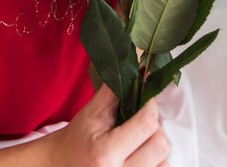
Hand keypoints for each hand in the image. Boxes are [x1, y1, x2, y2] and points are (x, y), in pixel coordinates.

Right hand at [46, 83, 169, 166]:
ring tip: (140, 140)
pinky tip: (141, 154)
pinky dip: (156, 162)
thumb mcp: (91, 112)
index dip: (151, 106)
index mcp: (106, 152)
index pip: (146, 125)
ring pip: (165, 163)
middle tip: (142, 122)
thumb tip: (136, 69)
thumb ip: (114, 92)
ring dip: (156, 147)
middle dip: (155, 128)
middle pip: (160, 146)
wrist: (62, 166)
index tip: (146, 98)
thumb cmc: (78, 138)